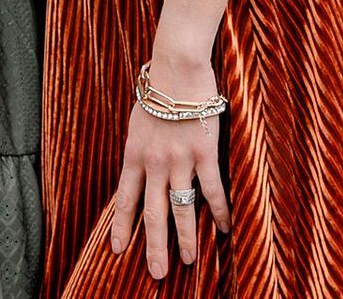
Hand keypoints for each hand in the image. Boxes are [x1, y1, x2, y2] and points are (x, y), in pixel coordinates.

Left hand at [108, 60, 231, 277]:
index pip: (124, 199)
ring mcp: (179, 161)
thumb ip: (141, 148)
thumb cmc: (156, 91)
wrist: (175, 69)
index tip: (117, 249)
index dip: (121, 226)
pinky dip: (219, 212)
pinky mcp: (204, 154)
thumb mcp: (137, 121)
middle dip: (153, 246)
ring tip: (187, 261)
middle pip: (153, 213)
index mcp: (133, 155)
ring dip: (186, 238)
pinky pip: (212, 190)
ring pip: (182, 209)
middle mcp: (153, 163)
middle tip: (155, 274)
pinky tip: (225, 229)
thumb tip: (143, 166)